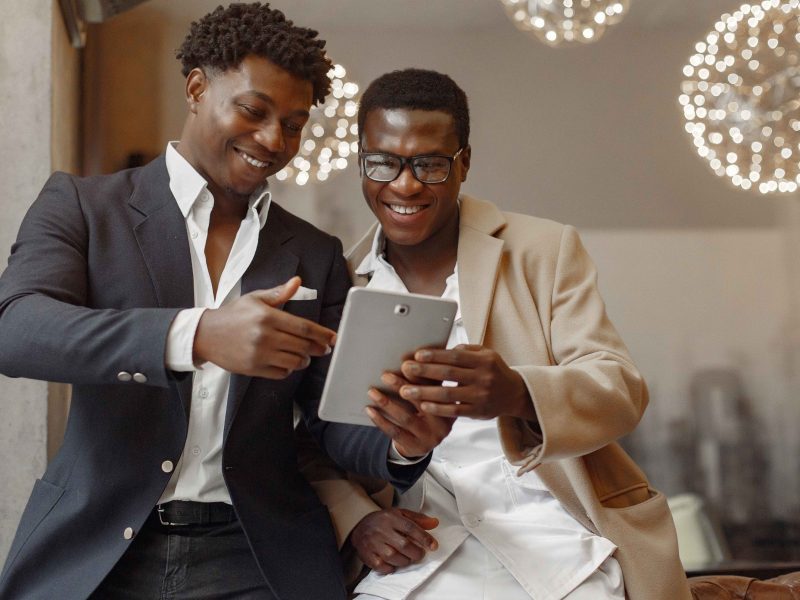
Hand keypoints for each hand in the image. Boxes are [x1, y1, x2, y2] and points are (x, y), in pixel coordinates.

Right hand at [193, 276, 335, 378]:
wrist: (206, 335)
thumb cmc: (233, 315)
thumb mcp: (255, 299)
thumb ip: (279, 293)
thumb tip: (297, 281)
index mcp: (267, 316)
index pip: (303, 327)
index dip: (322, 334)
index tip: (332, 338)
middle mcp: (264, 336)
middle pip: (302, 346)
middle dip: (317, 348)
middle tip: (324, 348)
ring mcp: (259, 354)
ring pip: (294, 361)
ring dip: (304, 360)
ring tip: (304, 355)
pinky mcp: (253, 369)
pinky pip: (281, 372)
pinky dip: (288, 369)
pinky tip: (287, 362)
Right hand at [349, 508, 438, 573]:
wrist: (359, 525)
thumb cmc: (383, 521)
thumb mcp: (400, 514)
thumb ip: (418, 519)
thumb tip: (435, 523)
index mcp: (391, 518)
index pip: (410, 528)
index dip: (424, 538)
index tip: (433, 546)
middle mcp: (382, 530)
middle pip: (403, 545)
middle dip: (416, 553)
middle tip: (419, 554)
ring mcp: (373, 543)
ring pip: (393, 557)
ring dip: (405, 561)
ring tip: (407, 558)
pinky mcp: (367, 555)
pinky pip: (382, 566)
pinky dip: (391, 567)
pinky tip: (394, 563)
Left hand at [366, 372, 453, 457]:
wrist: (424, 443)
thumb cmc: (426, 412)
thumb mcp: (433, 397)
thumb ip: (429, 381)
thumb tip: (412, 358)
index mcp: (450, 406)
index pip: (436, 388)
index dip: (420, 376)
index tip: (405, 364)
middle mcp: (443, 424)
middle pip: (420, 402)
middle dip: (401, 386)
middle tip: (385, 375)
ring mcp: (430, 438)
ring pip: (406, 418)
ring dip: (386, 403)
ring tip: (372, 391)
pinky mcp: (415, 447)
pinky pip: (395, 432)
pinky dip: (381, 420)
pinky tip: (370, 410)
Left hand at [398, 344, 535, 420]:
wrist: (514, 394)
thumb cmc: (493, 370)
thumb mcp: (486, 355)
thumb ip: (466, 350)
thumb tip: (441, 349)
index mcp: (484, 360)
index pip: (455, 356)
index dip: (435, 355)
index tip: (417, 355)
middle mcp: (483, 378)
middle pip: (448, 373)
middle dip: (424, 371)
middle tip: (405, 369)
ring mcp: (480, 396)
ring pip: (448, 394)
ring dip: (424, 392)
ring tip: (405, 390)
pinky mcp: (477, 412)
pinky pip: (454, 411)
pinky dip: (437, 409)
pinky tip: (422, 405)